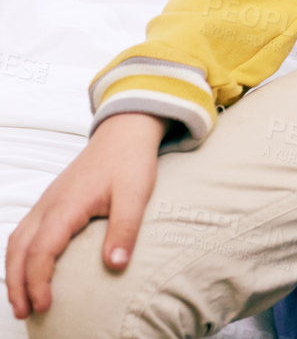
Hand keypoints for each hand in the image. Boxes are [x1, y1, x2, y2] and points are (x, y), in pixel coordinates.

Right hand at [6, 112, 164, 317]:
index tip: (43, 305)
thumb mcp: (135, 195)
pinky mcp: (51, 201)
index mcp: (65, 207)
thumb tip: (116, 266)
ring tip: (21, 299)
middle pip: (18, 251)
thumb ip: (125, 230)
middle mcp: (48, 206)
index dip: (37, 282)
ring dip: (14, 271)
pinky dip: (19, 255)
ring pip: (16, 241)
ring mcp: (46, 202)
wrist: (125, 132)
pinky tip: (28, 268)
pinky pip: (24, 232)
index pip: (40, 252)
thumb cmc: (130, 162)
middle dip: (16, 284)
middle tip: (23, 312)